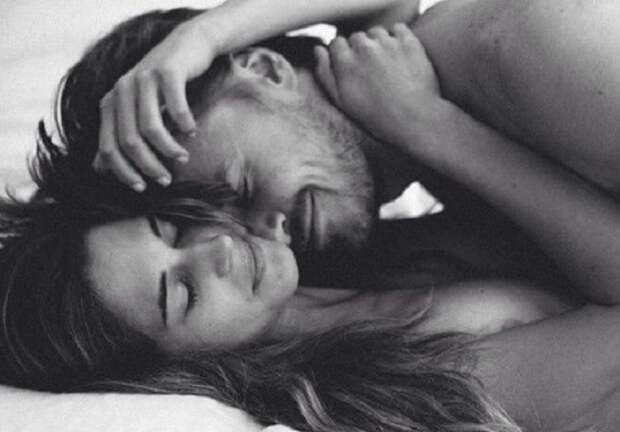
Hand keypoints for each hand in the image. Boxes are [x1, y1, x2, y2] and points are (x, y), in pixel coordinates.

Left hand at [95, 18, 218, 190]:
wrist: (187, 46)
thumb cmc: (163, 84)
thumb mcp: (136, 110)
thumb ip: (117, 135)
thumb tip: (99, 170)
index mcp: (110, 103)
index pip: (108, 148)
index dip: (124, 172)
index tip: (143, 188)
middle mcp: (121, 90)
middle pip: (129, 141)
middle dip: (148, 166)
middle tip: (166, 179)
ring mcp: (143, 78)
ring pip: (150, 127)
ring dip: (168, 149)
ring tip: (182, 158)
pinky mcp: (167, 71)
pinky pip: (175, 106)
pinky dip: (184, 123)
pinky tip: (193, 132)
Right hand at [315, 24, 441, 148]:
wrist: (413, 119)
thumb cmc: (375, 116)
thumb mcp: (341, 101)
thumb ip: (325, 73)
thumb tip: (318, 50)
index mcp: (344, 62)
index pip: (336, 44)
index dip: (343, 56)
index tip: (352, 68)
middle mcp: (363, 48)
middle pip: (356, 38)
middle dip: (361, 50)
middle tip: (371, 71)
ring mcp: (387, 43)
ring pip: (376, 33)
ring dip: (378, 43)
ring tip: (386, 65)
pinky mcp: (407, 41)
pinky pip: (397, 29)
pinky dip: (397, 38)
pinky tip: (399, 56)